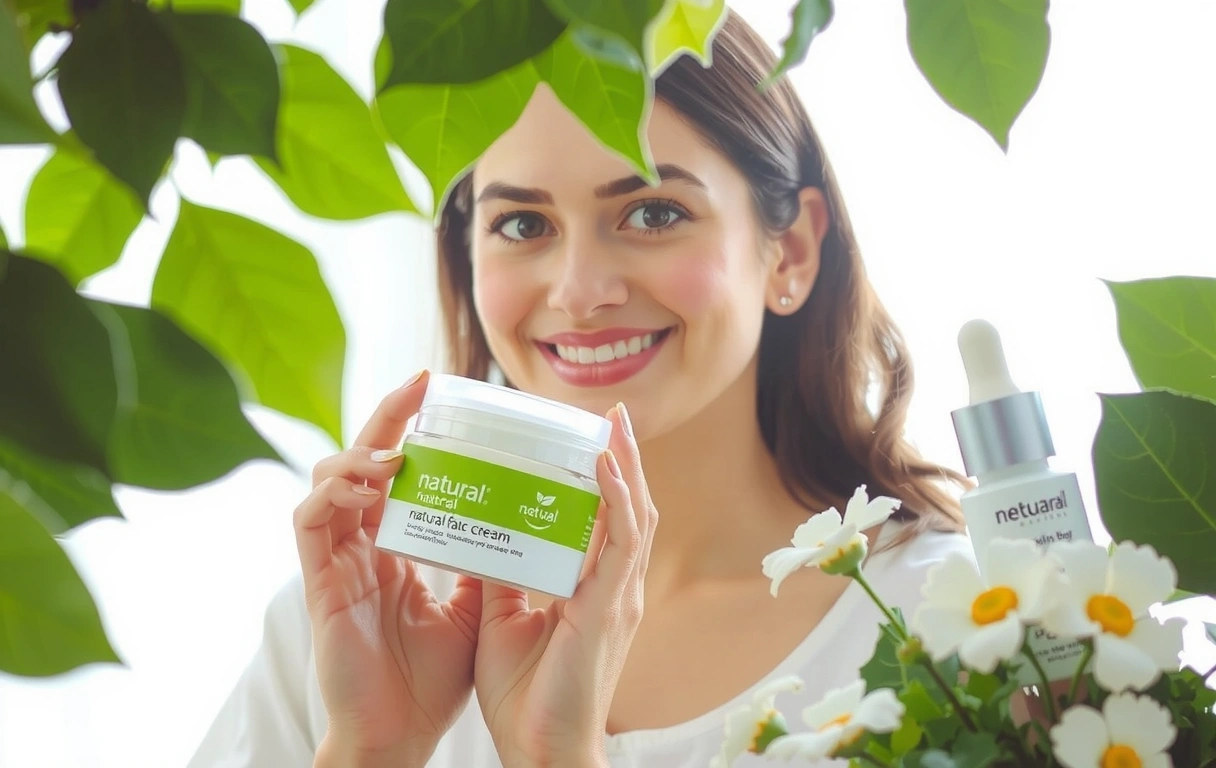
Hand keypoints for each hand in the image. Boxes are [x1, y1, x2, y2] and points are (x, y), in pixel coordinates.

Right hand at [293, 370, 481, 764]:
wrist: (403, 736)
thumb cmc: (432, 680)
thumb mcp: (472, 611)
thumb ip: (481, 567)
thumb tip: (514, 526)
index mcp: (393, 547)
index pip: (396, 471)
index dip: (410, 428)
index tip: (440, 392)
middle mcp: (360, 546)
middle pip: (360, 461)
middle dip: (386, 416)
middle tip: (420, 383)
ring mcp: (336, 563)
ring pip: (326, 481)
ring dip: (358, 454)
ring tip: (395, 451)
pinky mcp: (319, 585)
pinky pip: (310, 523)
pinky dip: (333, 495)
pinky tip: (369, 487)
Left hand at [473, 404, 656, 767]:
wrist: (540, 751)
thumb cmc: (527, 698)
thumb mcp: (505, 622)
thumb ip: (501, 579)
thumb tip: (481, 540)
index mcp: (595, 590)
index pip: (607, 520)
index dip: (605, 477)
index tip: (591, 436)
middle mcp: (616, 587)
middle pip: (629, 507)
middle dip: (622, 458)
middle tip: (609, 415)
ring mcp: (618, 597)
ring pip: (633, 515)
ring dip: (625, 466)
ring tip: (613, 424)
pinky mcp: (609, 609)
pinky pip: (620, 543)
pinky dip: (615, 500)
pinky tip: (605, 467)